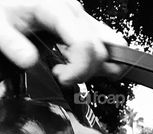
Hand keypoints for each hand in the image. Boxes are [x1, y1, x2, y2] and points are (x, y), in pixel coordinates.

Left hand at [0, 0, 124, 83]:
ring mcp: (82, 17)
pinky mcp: (84, 24)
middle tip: (63, 75)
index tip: (61, 78)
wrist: (6, 1)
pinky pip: (106, 43)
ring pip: (112, 45)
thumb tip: (31, 62)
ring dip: (99, 66)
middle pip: (102, 50)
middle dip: (86, 71)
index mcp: (56, 9)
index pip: (86, 45)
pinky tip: (78, 63)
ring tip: (74, 69)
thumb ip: (13, 45)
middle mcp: (74, 11)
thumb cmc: (4, 7)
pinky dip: (99, 60)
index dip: (79, 69)